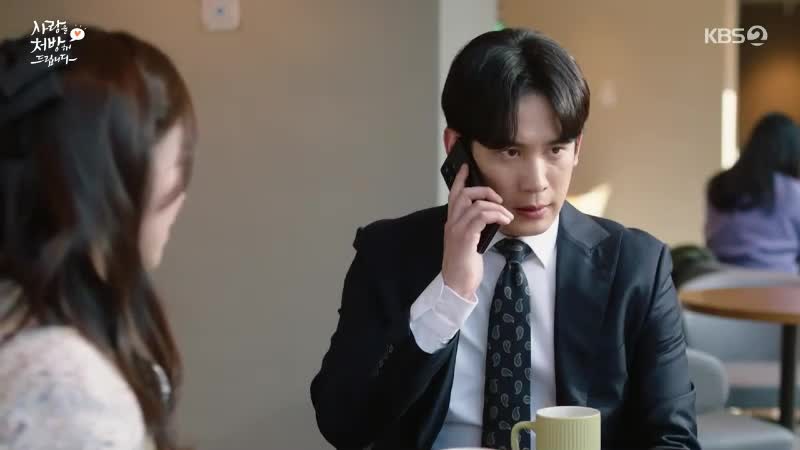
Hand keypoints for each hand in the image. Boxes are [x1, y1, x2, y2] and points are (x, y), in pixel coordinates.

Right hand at [442, 164, 512, 297]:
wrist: (456, 285)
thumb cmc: (464, 267)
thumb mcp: (468, 243)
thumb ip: (473, 228)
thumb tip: (488, 218)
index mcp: (452, 223)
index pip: (453, 195)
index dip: (460, 180)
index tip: (467, 167)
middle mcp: (451, 223)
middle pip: (464, 194)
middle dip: (484, 191)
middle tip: (499, 198)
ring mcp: (457, 230)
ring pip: (475, 204)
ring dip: (495, 206)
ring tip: (506, 216)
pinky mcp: (465, 238)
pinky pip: (481, 217)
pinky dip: (495, 215)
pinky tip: (504, 221)